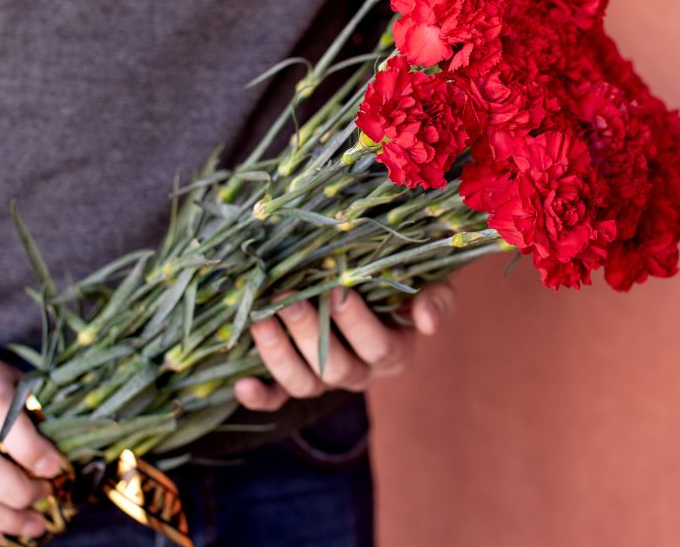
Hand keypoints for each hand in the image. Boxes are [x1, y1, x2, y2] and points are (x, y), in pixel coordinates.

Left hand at [234, 283, 454, 410]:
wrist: (378, 284)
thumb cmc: (405, 281)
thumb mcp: (432, 285)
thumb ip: (437, 299)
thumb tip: (426, 319)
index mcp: (394, 352)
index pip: (377, 346)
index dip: (355, 322)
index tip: (335, 289)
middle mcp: (360, 372)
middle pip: (335, 366)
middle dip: (309, 332)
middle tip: (289, 298)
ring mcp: (325, 379)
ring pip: (303, 383)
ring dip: (279, 354)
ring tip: (261, 319)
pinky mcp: (296, 380)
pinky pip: (278, 398)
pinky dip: (260, 396)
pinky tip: (241, 383)